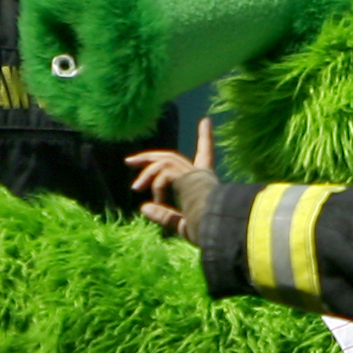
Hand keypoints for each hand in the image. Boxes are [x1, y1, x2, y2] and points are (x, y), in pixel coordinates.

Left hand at [130, 114, 213, 239]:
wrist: (222, 228)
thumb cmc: (208, 230)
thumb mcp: (183, 225)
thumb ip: (164, 217)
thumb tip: (143, 207)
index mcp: (205, 183)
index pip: (206, 155)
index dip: (206, 137)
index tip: (205, 121)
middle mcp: (201, 174)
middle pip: (171, 157)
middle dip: (150, 157)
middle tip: (130, 161)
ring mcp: (194, 173)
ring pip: (164, 162)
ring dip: (147, 172)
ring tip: (135, 187)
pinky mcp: (188, 175)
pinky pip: (164, 174)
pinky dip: (157, 186)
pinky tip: (158, 201)